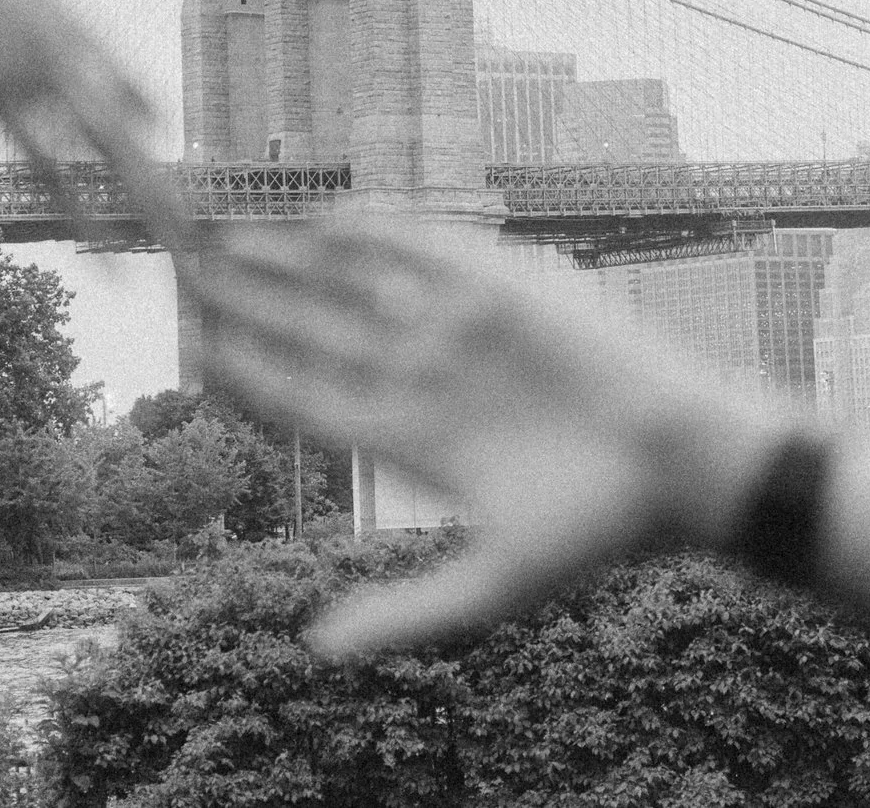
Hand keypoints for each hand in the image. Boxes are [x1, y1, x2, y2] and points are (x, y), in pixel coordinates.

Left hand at [0, 0, 190, 243]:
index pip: (48, 168)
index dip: (85, 223)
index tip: (115, 274)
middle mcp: (33, 52)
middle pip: (107, 144)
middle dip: (148, 200)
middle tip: (186, 247)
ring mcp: (54, 24)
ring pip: (117, 105)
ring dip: (150, 158)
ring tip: (180, 198)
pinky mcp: (58, 0)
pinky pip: (107, 55)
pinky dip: (133, 90)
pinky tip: (156, 123)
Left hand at [184, 222, 797, 655]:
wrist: (684, 465)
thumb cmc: (597, 530)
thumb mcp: (491, 585)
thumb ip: (406, 612)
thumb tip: (318, 651)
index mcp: (417, 439)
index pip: (312, 397)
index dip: (253, 371)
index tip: (196, 346)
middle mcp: (430, 375)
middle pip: (317, 329)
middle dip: (253, 302)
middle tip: (184, 268)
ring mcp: (463, 326)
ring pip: (354, 283)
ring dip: (290, 258)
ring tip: (223, 235)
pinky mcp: (503, 284)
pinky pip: (422, 247)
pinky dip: (369, 230)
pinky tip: (314, 218)